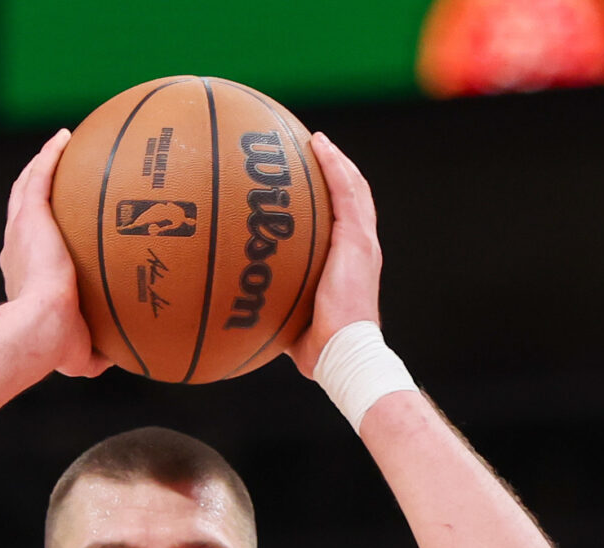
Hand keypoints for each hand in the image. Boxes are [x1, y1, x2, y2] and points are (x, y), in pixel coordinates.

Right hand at [0, 129, 108, 379]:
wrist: (39, 330)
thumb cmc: (57, 347)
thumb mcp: (83, 354)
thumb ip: (102, 350)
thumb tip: (127, 355)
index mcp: (26, 275)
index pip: (33, 248)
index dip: (44, 235)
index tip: (62, 228)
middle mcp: (17, 249)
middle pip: (26, 212)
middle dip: (39, 194)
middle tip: (61, 178)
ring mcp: (21, 231)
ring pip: (27, 188)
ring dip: (42, 165)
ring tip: (60, 146)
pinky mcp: (29, 219)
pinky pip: (39, 176)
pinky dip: (49, 156)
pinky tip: (64, 137)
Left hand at [288, 133, 381, 376]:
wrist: (342, 351)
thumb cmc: (318, 347)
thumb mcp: (292, 317)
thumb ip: (275, 304)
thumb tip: (241, 308)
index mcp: (351, 263)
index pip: (347, 223)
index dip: (335, 201)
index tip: (314, 184)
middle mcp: (361, 248)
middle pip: (354, 198)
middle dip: (337, 172)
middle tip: (315, 152)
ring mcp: (362, 242)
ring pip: (354, 188)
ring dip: (337, 161)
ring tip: (317, 141)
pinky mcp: (357, 239)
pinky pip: (346, 191)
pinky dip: (334, 165)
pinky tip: (318, 145)